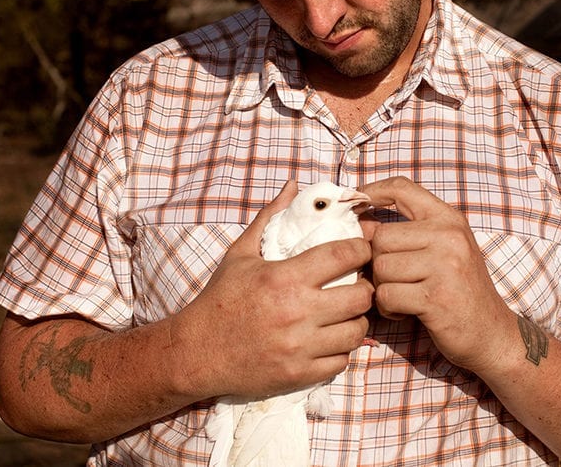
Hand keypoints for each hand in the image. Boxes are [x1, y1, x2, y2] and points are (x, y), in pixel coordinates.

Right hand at [176, 181, 374, 398]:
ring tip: (346, 313)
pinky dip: (340, 350)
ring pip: (356, 332)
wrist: (195, 352)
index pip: (344, 255)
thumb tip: (293, 186)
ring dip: (356, 320)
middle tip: (358, 284)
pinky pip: (341, 361)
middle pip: (361, 296)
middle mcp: (296, 311)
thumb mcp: (240, 253)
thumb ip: (270, 217)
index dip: (362, 249)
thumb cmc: (220, 299)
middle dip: (365, 287)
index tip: (362, 250)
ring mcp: (299, 346)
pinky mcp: (299, 374)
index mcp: (284, 277)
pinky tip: (330, 339)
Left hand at [359, 176, 515, 373]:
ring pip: (381, 268)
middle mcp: (449, 236)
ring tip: (403, 296)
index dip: (372, 191)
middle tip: (395, 280)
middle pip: (380, 238)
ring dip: (383, 288)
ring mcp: (445, 266)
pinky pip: (387, 296)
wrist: (492, 332)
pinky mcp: (436, 297)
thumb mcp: (443, 250)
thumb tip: (361, 223)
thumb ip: (408, 233)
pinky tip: (406, 311)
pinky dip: (389, 309)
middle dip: (378, 263)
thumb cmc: (459, 290)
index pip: (402, 188)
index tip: (356, 202)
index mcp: (449, 219)